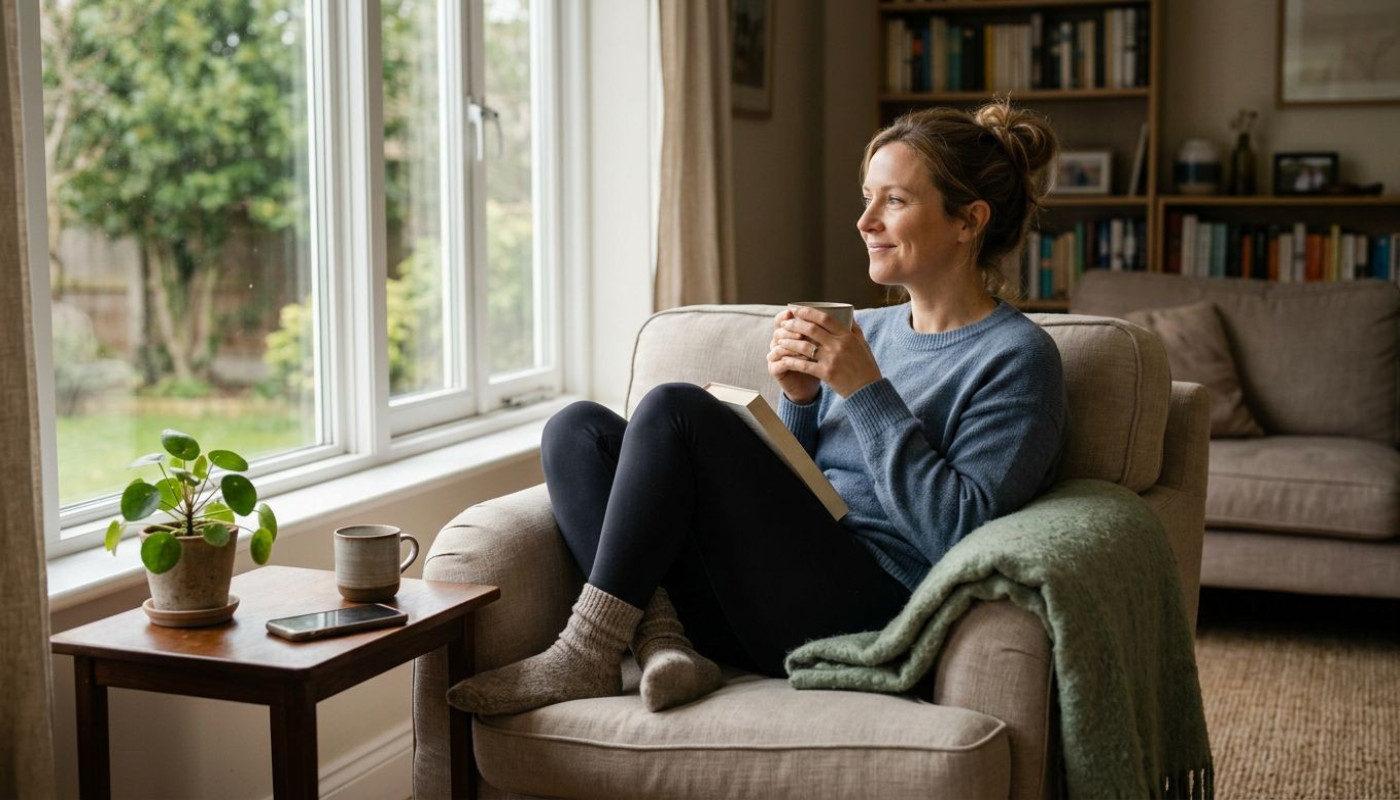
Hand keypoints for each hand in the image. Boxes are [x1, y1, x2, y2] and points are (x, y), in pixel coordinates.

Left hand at [767, 307, 882, 399]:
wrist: (868, 390)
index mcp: (847, 336)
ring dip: (789, 342)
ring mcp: (831, 359)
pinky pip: (804, 365)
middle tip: (784, 323)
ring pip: (804, 346)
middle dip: (794, 324)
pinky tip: (783, 359)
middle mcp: (838, 345)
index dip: (808, 312)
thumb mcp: (863, 344)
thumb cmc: (865, 367)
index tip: (797, 310)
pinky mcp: (825, 373)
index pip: (825, 318)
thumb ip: (855, 329)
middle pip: (811, 329)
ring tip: (780, 340)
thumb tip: (849, 315)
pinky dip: (791, 361)